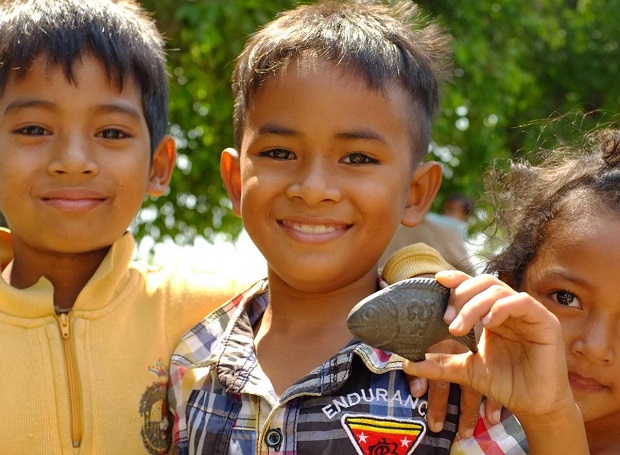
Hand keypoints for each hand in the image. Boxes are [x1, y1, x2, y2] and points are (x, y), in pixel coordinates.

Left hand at [403, 271, 570, 419]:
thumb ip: (440, 363)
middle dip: (460, 297)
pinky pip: (521, 302)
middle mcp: (509, 308)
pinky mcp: (545, 321)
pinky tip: (488, 322)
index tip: (437, 280)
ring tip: (458, 328)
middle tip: (445, 320)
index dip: (457, 280)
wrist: (533, 406)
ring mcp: (527, 312)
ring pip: (497, 290)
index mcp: (492, 314)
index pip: (474, 287)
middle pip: (482, 283)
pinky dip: (501, 307)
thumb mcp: (466, 370)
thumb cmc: (505, 384)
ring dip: (473, 305)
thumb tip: (406, 363)